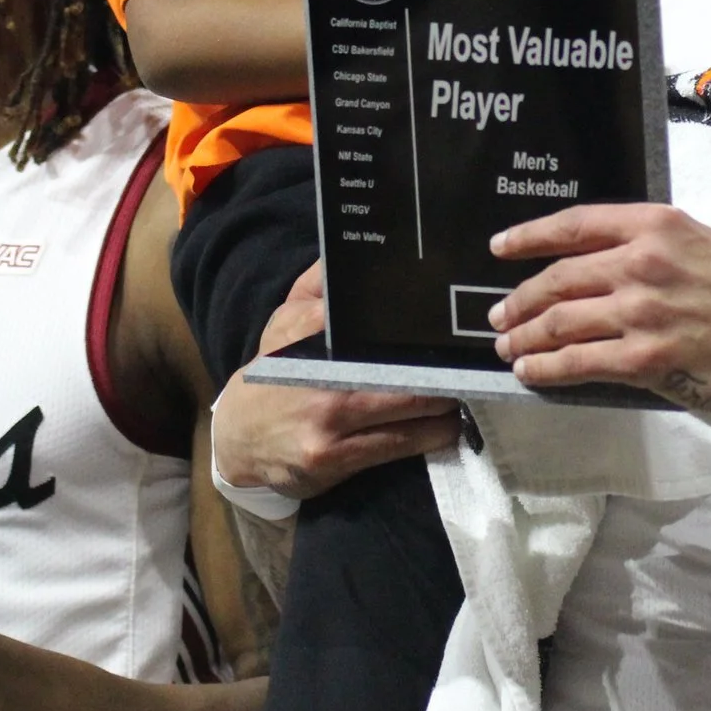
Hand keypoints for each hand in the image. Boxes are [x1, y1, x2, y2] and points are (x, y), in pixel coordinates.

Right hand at [210, 263, 461, 498]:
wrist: (237, 437)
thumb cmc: (273, 374)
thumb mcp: (284, 321)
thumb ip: (315, 285)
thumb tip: (347, 251)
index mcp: (310, 332)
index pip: (374, 318)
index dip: (419, 323)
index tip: (449, 324)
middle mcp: (322, 377)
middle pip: (405, 368)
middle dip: (444, 368)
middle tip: (473, 362)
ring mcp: (329, 421)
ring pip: (410, 408)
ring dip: (446, 403)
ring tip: (465, 392)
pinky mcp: (335, 459)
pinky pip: (400, 445)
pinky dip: (432, 435)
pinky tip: (446, 426)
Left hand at [488, 204, 710, 411]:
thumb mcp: (702, 240)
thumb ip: (650, 244)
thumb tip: (596, 263)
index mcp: (657, 225)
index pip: (574, 224)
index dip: (529, 236)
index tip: (500, 247)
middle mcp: (642, 262)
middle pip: (557, 278)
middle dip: (519, 299)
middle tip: (500, 313)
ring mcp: (642, 312)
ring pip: (560, 322)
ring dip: (525, 337)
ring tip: (509, 345)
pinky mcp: (647, 359)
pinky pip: (579, 363)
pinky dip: (546, 368)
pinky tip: (531, 372)